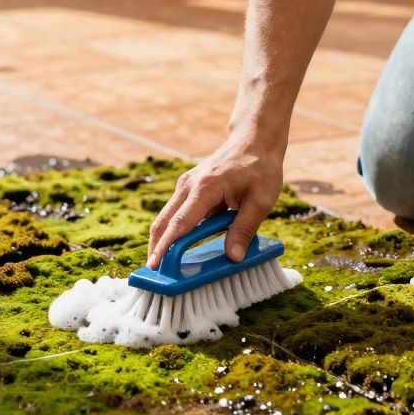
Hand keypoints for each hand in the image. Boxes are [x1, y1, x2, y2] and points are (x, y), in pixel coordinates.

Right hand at [146, 135, 283, 268]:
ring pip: (166, 218)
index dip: (166, 246)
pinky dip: (172, 231)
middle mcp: (188, 186)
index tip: (155, 264)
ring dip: (162, 240)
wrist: (254, 140)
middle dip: (155, 247)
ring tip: (162, 266)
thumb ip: (244, 229)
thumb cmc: (260, 168)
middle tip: (153, 273)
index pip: (180, 222)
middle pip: (163, 221)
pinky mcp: (188, 189)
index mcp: (205, 188)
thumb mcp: (261, 201)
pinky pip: (176, 213)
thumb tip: (233, 257)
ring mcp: (186, 186)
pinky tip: (176, 248)